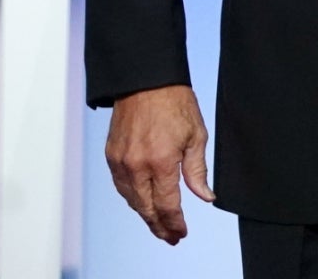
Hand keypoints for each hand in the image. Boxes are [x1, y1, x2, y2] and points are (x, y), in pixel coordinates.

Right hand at [105, 84, 214, 243]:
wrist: (145, 80)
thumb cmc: (175, 103)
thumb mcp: (196, 135)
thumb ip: (198, 170)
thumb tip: (206, 197)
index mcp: (161, 161)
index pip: (168, 204)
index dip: (175, 223)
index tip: (181, 232)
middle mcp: (137, 165)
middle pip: (147, 208)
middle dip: (159, 226)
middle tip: (171, 237)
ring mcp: (121, 161)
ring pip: (132, 200)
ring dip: (145, 215)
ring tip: (159, 225)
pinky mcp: (111, 155)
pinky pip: (121, 186)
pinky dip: (133, 198)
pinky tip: (143, 203)